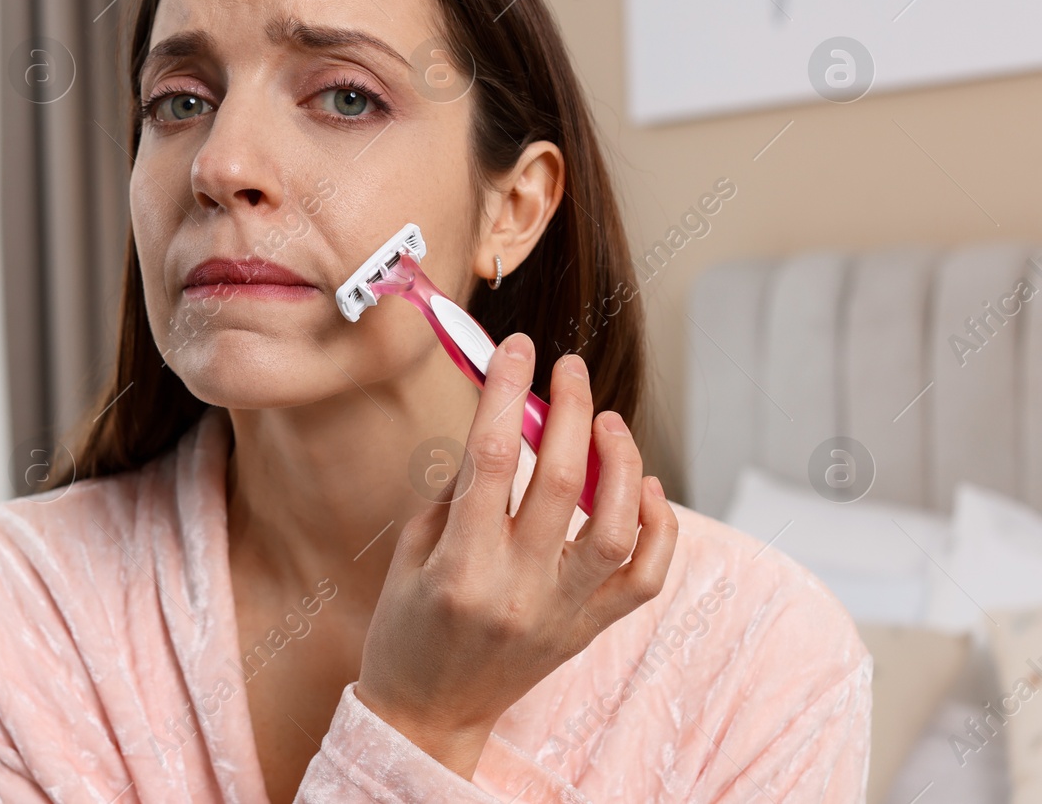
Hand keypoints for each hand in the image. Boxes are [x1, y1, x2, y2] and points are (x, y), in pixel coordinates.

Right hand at [352, 333, 678, 778]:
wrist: (428, 716)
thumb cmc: (407, 630)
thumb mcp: (409, 554)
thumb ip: (454, 492)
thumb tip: (500, 427)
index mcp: (458, 567)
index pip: (487, 458)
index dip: (505, 391)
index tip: (518, 349)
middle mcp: (515, 591)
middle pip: (557, 480)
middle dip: (567, 409)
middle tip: (569, 369)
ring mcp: (560, 614)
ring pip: (616, 528)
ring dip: (620, 463)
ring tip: (607, 422)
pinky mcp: (589, 631)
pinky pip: (644, 576)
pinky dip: (658, 525)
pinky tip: (644, 487)